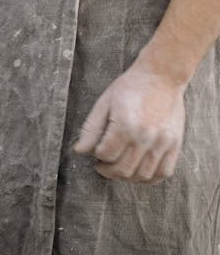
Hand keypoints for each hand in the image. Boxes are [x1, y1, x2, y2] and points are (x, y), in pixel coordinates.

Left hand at [73, 63, 185, 182]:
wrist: (162, 76)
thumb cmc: (131, 86)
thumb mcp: (104, 102)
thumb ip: (91, 128)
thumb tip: (79, 150)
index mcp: (125, 125)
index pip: (106, 155)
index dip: (97, 156)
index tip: (97, 151)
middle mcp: (145, 137)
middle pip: (123, 170)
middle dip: (109, 171)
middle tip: (104, 166)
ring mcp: (162, 142)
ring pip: (143, 176)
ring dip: (128, 177)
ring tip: (120, 168)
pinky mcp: (175, 144)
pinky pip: (164, 172)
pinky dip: (151, 178)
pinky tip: (140, 172)